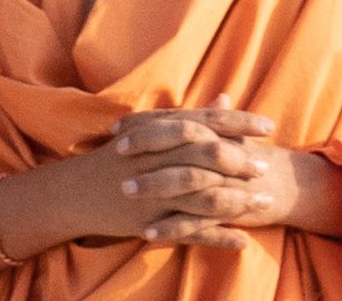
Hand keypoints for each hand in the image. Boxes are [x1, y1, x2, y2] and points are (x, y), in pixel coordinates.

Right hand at [3, 105, 337, 253]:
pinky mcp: (151, 223)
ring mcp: (155, 193)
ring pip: (205, 197)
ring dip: (239, 201)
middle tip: (266, 167)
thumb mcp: (151, 130)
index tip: (269, 126)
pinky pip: (191, 233)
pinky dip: (218, 238)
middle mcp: (159, 160)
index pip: (208, 122)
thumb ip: (191, 117)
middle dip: (242, 162)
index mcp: (161, 133)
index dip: (241, 123)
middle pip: (210, 158)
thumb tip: (226, 99)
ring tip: (265, 204)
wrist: (73, 192)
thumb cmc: (117, 156)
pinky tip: (243, 242)